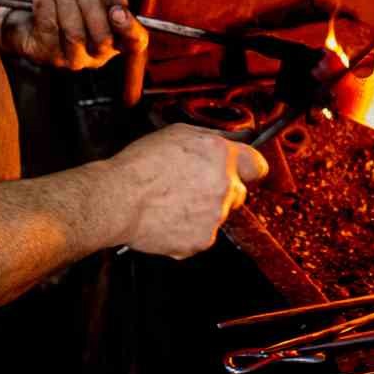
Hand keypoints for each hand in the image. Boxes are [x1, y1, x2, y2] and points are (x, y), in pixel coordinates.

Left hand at [0, 0, 148, 69]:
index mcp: (115, 38)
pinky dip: (44, 1)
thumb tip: (119, 1)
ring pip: (74, 34)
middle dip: (91, 6)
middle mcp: (95, 55)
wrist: (25, 10)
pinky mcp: (44, 55)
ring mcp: (70, 59)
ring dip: (66, 1)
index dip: (130, 28)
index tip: (118, 11)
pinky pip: (48, 27)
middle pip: (102, 39)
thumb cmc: (63, 1)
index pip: (135, 42)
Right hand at [106, 124, 268, 258]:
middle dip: (221, 191)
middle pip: (238, 192)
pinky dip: (188, 230)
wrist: (116, 199)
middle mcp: (224, 185)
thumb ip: (209, 139)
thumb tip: (225, 142)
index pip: (257, 165)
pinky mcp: (202, 240)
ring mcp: (215, 215)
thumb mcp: (177, 134)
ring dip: (202, 210)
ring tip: (172, 203)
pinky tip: (168, 218)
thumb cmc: (139, 166)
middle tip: (192, 187)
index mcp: (220, 156)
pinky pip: (202, 235)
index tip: (244, 172)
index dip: (248, 169)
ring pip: (218, 214)